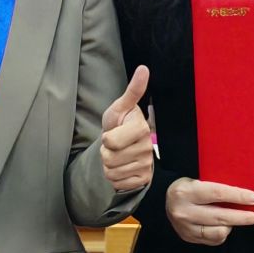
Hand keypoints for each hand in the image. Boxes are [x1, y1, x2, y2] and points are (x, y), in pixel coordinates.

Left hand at [100, 65, 154, 192]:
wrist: (126, 146)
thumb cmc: (120, 124)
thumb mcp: (120, 107)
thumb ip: (132, 90)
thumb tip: (143, 69)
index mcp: (141, 128)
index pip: (110, 141)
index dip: (106, 138)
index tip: (114, 131)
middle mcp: (147, 148)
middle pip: (109, 158)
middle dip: (106, 152)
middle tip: (115, 145)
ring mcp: (147, 165)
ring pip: (112, 172)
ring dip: (109, 165)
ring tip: (118, 154)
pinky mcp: (143, 180)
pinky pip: (119, 183)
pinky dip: (115, 177)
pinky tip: (122, 167)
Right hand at [165, 177, 253, 246]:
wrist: (163, 200)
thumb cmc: (187, 186)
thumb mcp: (197, 179)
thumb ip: (217, 186)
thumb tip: (247, 193)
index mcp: (186, 191)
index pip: (218, 194)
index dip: (239, 197)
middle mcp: (184, 211)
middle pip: (221, 217)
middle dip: (245, 217)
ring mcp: (185, 227)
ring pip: (219, 232)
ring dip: (232, 225)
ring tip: (234, 217)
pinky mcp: (188, 238)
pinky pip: (214, 239)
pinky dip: (222, 232)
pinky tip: (221, 224)